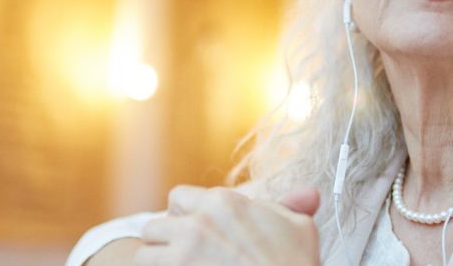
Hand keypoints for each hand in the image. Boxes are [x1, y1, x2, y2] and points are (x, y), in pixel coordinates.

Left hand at [134, 186, 320, 265]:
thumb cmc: (295, 264)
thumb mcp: (299, 227)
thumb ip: (290, 206)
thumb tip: (308, 194)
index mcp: (223, 203)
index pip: (179, 198)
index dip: (187, 215)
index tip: (198, 231)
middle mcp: (197, 225)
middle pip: (155, 226)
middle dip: (166, 240)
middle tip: (185, 256)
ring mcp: (182, 258)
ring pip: (144, 255)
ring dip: (157, 263)